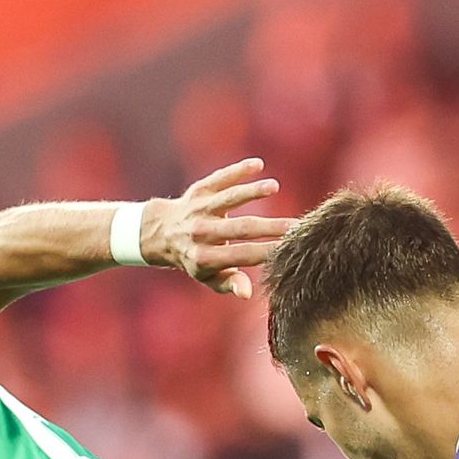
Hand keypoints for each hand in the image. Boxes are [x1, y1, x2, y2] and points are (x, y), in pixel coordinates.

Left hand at [138, 158, 292, 298]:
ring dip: (252, 191)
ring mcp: (200, 209)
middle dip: (271, 226)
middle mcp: (202, 232)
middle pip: (242, 227)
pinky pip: (220, 178)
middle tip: (298, 225)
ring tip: (274, 187)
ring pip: (229, 198)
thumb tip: (248, 294)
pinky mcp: (199, 190)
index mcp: (206, 257)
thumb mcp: (207, 277)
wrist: (161, 233)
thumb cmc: (194, 258)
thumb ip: (229, 284)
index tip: (293, 248)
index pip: (244, 254)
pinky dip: (237, 170)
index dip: (269, 251)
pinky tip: (258, 164)